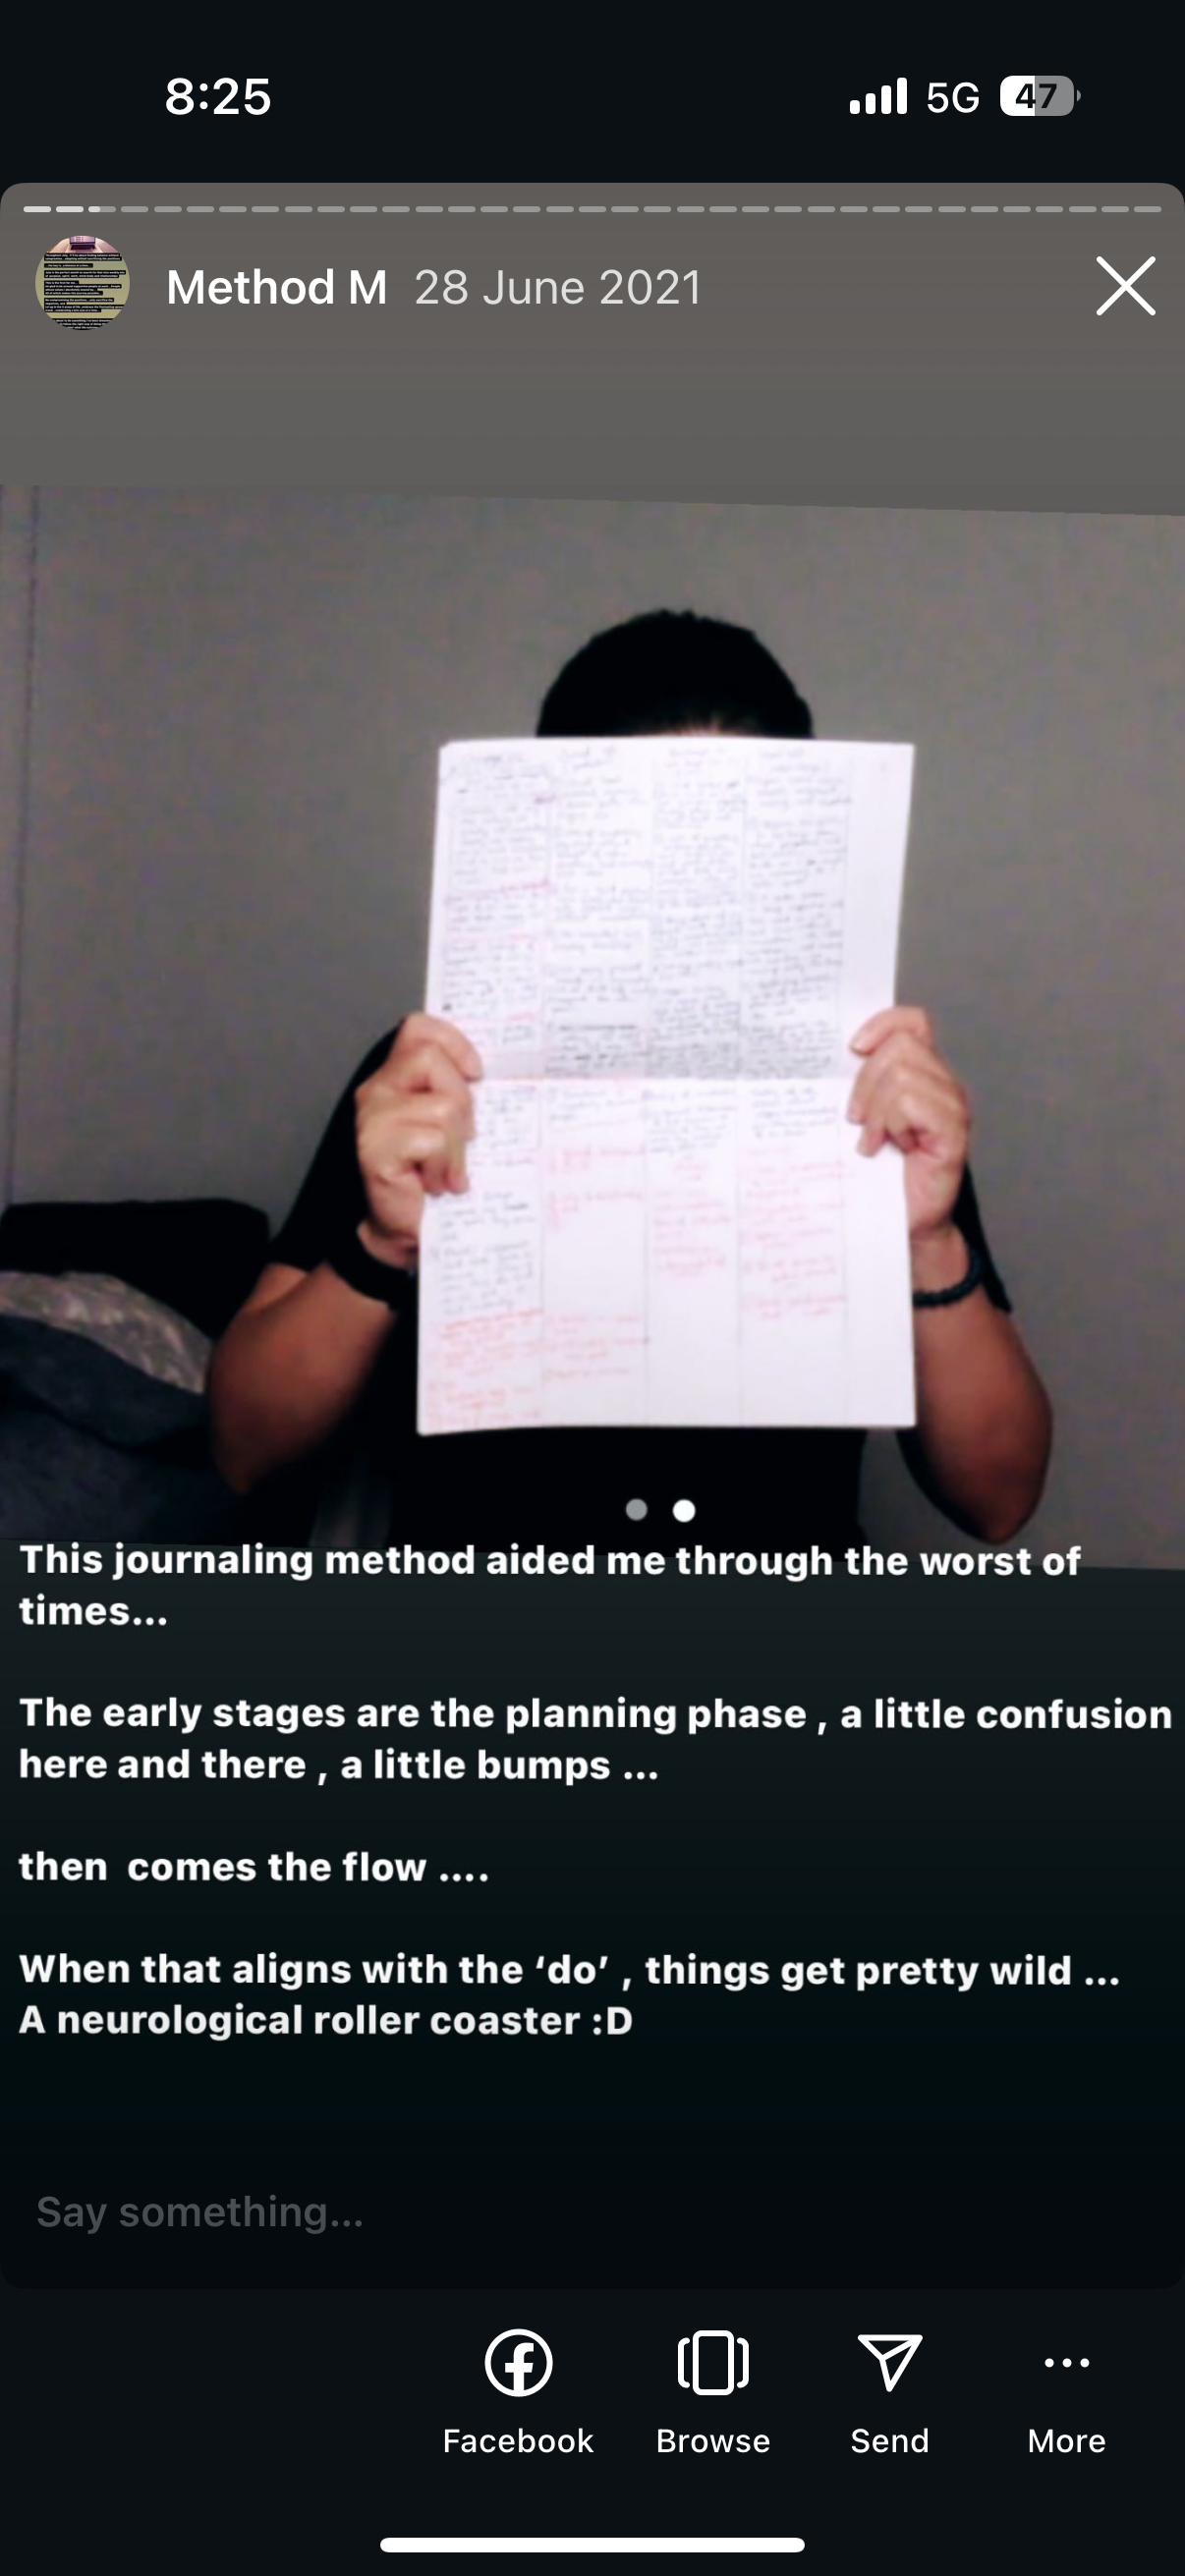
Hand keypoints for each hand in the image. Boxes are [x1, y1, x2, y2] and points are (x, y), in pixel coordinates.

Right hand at [354, 1013, 481, 1267]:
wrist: (406, 1230)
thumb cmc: (434, 1174)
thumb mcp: (452, 1124)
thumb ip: (458, 1090)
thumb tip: (495, 1072)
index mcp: (396, 1076)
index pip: (419, 1028)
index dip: (454, 1042)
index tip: (476, 1074)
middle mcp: (377, 1089)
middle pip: (432, 1059)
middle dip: (463, 1100)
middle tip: (461, 1139)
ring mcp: (372, 1117)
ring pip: (442, 1106)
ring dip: (457, 1146)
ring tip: (447, 1169)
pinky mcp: (374, 1147)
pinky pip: (432, 1140)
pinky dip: (445, 1166)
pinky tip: (436, 1184)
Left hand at [847, 1006, 969, 1247]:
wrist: (903, 1221)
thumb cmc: (881, 1171)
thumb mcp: (866, 1117)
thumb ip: (864, 1083)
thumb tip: (840, 1055)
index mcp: (924, 1073)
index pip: (913, 1021)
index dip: (883, 1024)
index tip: (854, 1049)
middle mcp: (944, 1084)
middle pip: (900, 1047)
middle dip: (866, 1081)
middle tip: (856, 1119)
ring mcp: (953, 1106)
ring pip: (902, 1076)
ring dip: (876, 1110)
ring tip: (872, 1140)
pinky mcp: (953, 1131)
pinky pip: (910, 1103)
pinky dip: (891, 1124)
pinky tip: (889, 1148)